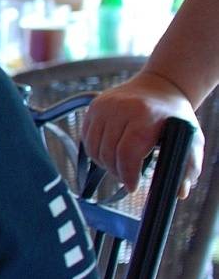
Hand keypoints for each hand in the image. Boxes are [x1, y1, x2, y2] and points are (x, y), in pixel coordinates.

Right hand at [83, 71, 203, 192]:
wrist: (159, 86)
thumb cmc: (175, 115)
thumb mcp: (191, 138)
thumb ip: (189, 165)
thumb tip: (179, 191)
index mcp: (145, 115)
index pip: (127, 153)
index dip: (128, 174)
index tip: (132, 186)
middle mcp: (120, 108)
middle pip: (108, 153)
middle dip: (116, 172)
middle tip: (127, 178)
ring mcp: (103, 106)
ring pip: (94, 148)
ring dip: (104, 163)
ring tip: (118, 167)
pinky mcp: (93, 107)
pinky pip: (86, 138)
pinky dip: (95, 152)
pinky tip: (109, 155)